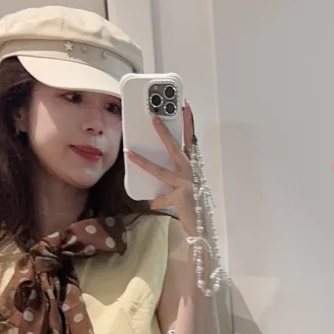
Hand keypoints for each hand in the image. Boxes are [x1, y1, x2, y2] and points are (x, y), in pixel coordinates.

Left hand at [127, 102, 196, 235]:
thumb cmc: (195, 206)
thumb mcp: (184, 190)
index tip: (186, 107)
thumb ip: (169, 185)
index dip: (188, 124)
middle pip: (175, 148)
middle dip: (164, 132)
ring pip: (161, 171)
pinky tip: (153, 204)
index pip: (190, 141)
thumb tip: (153, 191)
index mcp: (191, 167)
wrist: (204, 226)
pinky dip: (158, 201)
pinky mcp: (180, 196)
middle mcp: (190, 172)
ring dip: (144, 162)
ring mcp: (186, 183)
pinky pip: (163, 198)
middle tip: (154, 118)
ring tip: (130, 153)